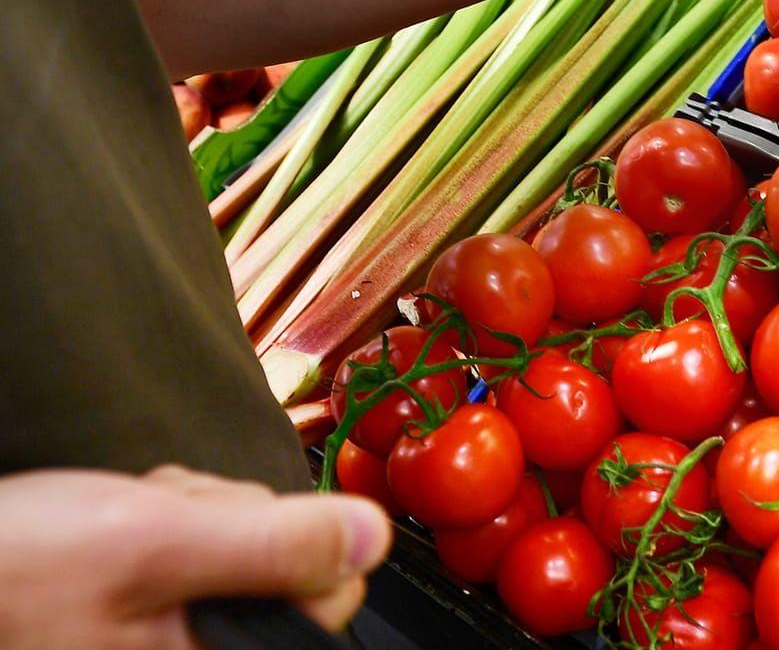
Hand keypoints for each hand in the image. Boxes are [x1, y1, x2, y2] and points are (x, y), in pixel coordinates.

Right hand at [0, 466, 390, 648]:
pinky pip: (194, 548)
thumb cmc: (12, 571)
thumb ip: (270, 546)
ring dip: (187, 514)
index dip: (290, 543)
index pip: (331, 601)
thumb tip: (370, 538)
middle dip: (223, 521)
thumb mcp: (152, 544)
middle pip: (284, 564)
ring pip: (237, 543)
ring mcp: (175, 634)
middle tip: (149, 524)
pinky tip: (115, 526)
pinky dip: (162, 521)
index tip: (220, 530)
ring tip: (118, 525)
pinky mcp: (157, 610)